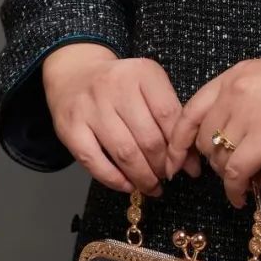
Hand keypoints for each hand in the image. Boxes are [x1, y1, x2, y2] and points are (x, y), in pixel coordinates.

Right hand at [42, 45, 202, 194]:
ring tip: (152, 186)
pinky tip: (128, 186)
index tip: (186, 166)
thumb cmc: (121, 86)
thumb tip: (191, 163)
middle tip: (167, 176)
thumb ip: (171, 119)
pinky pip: (95, 162)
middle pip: (148, 137)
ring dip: (142, 177)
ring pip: (124, 153)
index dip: (180, 147)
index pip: (168, 114)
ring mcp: (90, 108)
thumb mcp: (149, 88)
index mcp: (142, 73)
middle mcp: (115, 87)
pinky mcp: (69, 128)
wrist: (75, 74)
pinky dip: (115, 180)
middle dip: (162, 166)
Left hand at [164, 53, 260, 207]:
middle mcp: (235, 91)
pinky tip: (243, 198)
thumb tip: (227, 144)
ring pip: (219, 159)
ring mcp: (250, 113)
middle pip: (204, 140)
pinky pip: (236, 173)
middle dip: (215, 164)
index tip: (177, 163)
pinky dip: (236, 191)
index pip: (189, 111)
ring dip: (232, 178)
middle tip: (240, 174)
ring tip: (257, 180)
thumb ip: (243, 103)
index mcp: (234, 75)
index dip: (178, 142)